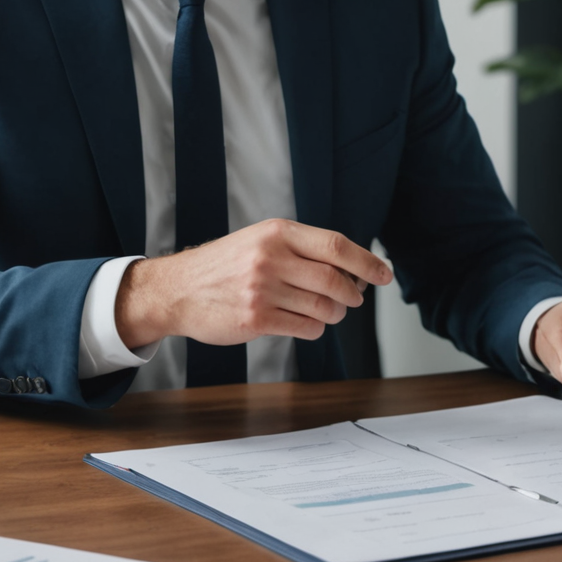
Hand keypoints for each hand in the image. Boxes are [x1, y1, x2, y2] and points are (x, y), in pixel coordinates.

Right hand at [115, 219, 392, 347]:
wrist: (177, 289)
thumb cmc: (226, 265)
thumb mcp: (261, 241)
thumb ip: (302, 249)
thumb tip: (354, 269)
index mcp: (277, 233)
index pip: (336, 246)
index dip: (367, 262)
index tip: (384, 274)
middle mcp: (270, 258)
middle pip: (335, 280)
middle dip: (353, 293)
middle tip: (355, 298)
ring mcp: (262, 290)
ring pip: (324, 308)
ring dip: (335, 314)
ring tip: (328, 312)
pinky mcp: (255, 319)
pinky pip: (305, 328)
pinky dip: (314, 328)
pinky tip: (305, 323)